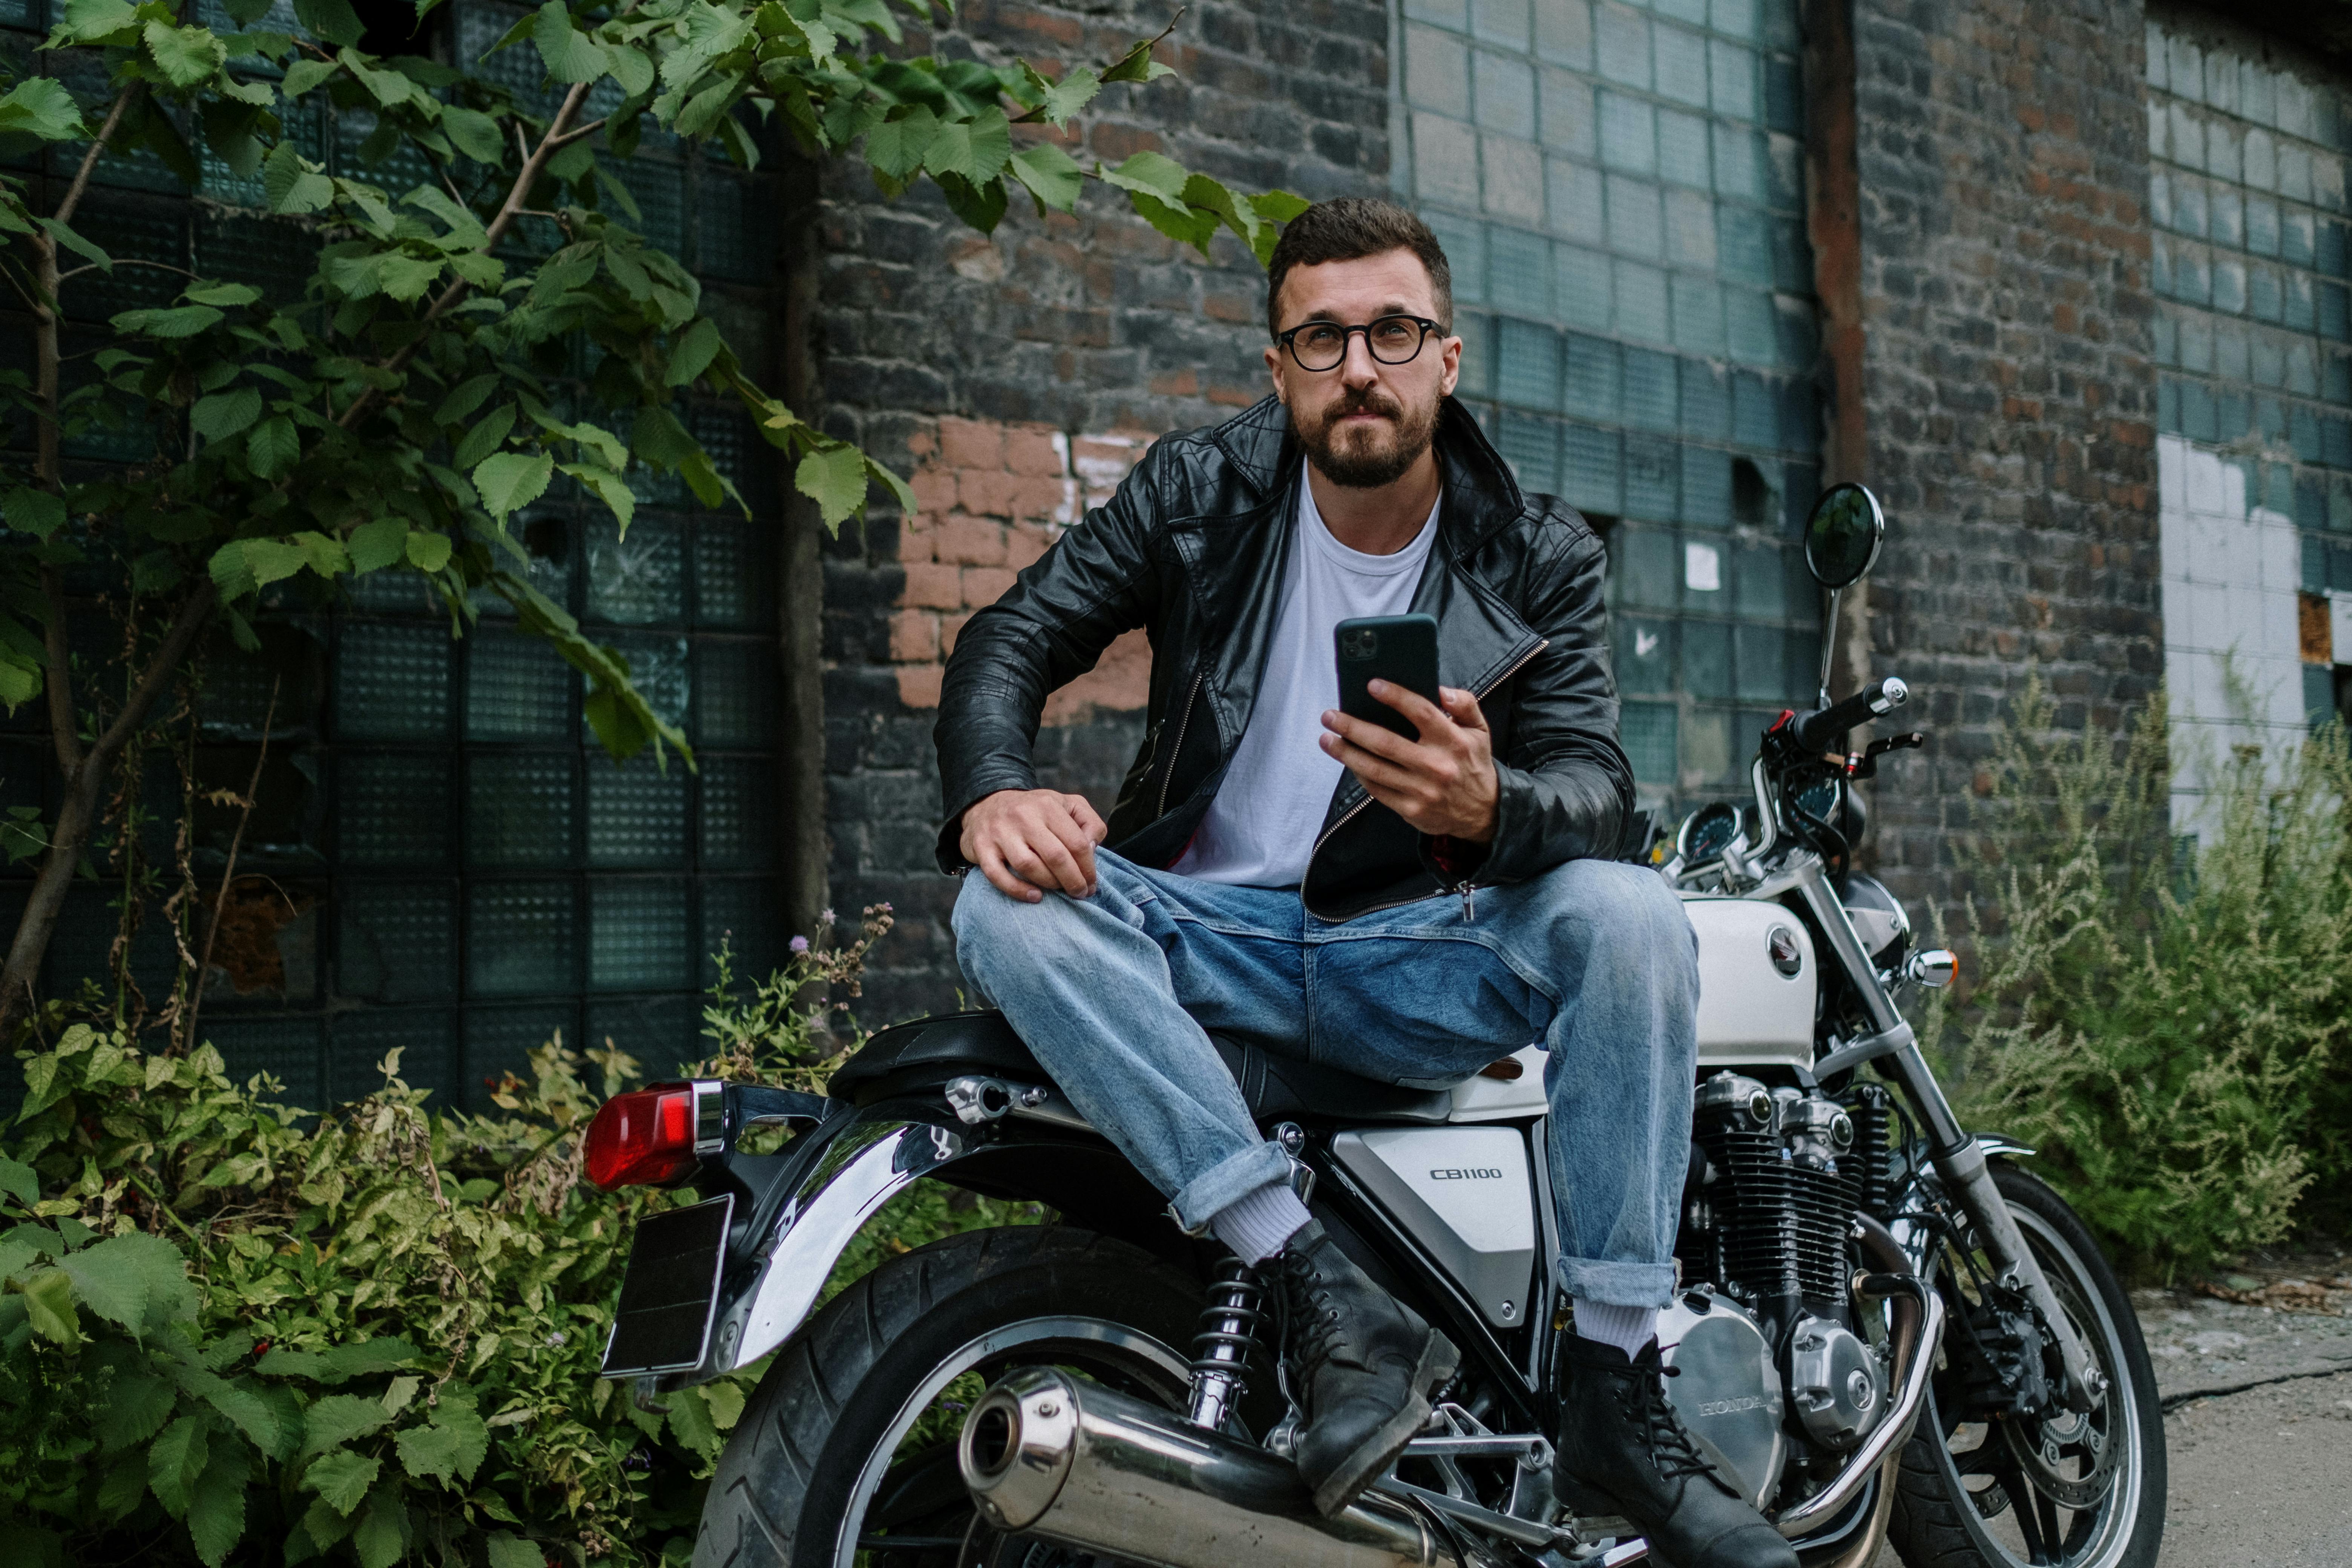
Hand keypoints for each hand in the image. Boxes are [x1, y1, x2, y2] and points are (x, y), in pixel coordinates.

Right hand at [958, 788, 1108, 901]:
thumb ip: (1089, 823)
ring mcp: (1000, 833)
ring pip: (1029, 866)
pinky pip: (998, 875)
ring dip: (1049, 884)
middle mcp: (1023, 817)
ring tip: (1058, 891)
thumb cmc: (1035, 810)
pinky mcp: (982, 848)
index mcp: (1048, 806)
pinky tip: (1035, 896)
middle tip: (1080, 893)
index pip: (1077, 843)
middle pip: (1056, 857)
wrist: (988, 803)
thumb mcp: (1067, 804)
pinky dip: (1018, 890)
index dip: (1088, 868)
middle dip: (1073, 881)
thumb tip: (1092, 848)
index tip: (1092, 883)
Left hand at [1319, 683, 1498, 841]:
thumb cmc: (1473, 763)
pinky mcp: (1411, 810)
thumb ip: (1465, 704)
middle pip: (1386, 743)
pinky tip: (1346, 759)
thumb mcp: (1479, 730)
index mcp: (1453, 742)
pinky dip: (1358, 774)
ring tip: (1326, 738)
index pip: (1422, 713)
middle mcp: (1436, 766)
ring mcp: (1422, 791)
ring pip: (1375, 769)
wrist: (1484, 812)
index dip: (1396, 697)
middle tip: (1330, 715)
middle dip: (1353, 727)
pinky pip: (1377, 789)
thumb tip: (1441, 689)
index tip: (1371, 685)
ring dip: (1345, 753)